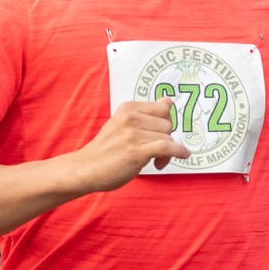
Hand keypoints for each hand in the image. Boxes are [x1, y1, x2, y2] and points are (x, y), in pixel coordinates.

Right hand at [71, 100, 188, 191]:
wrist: (85, 168)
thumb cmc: (105, 150)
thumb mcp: (122, 124)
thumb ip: (146, 114)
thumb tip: (169, 100)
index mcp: (127, 108)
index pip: (163, 108)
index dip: (165, 122)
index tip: (158, 135)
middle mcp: (130, 118)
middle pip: (167, 124)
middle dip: (166, 138)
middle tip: (156, 153)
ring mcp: (133, 134)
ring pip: (168, 137)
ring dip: (167, 152)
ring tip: (155, 161)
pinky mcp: (136, 152)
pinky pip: (168, 147)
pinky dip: (179, 151)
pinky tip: (183, 155)